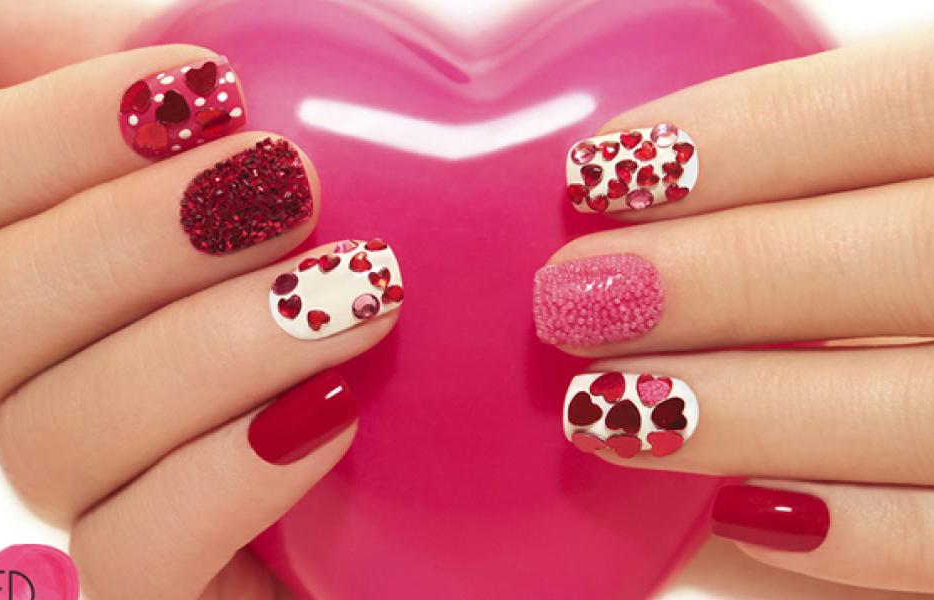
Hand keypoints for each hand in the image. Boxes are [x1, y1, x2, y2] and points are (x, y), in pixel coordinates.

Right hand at [0, 1, 403, 597]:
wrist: (506, 357)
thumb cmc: (382, 206)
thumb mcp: (260, 92)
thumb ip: (82, 56)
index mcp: (34, 248)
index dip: (28, 136)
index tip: (208, 85)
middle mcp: (40, 375)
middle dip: (127, 245)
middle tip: (291, 184)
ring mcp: (103, 487)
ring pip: (44, 446)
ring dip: (205, 350)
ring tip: (361, 292)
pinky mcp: (177, 578)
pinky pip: (132, 559)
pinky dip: (229, 474)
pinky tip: (339, 409)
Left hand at [540, 28, 933, 592]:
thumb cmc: (930, 240)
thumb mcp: (924, 186)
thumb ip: (834, 184)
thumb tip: (636, 188)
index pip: (906, 105)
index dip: (745, 134)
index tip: (598, 170)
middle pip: (906, 259)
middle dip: (723, 277)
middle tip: (573, 296)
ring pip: (928, 409)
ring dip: (752, 413)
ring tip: (603, 410)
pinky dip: (850, 537)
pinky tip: (734, 516)